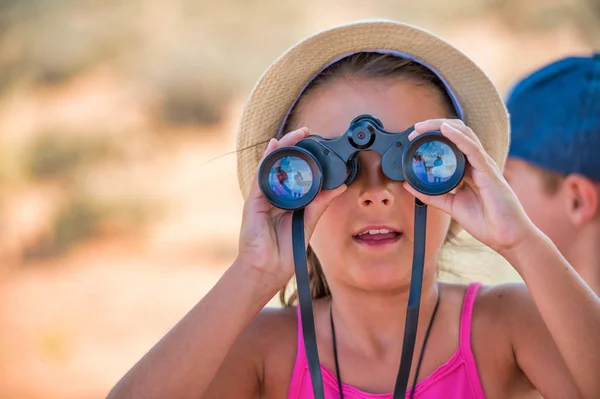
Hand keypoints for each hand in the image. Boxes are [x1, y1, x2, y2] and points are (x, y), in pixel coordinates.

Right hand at [235, 127, 346, 291]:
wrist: (268, 269)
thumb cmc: (286, 252)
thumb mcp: (308, 222)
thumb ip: (321, 203)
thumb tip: (339, 186)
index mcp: (288, 202)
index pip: (296, 174)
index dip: (305, 158)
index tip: (317, 145)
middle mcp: (275, 196)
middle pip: (283, 166)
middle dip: (294, 147)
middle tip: (307, 131)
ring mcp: (263, 198)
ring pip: (272, 166)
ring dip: (282, 148)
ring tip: (294, 134)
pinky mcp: (254, 201)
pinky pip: (261, 176)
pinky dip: (267, 160)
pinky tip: (274, 146)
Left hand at [403, 119, 536, 254]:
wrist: (506, 237)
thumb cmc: (486, 221)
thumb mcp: (451, 205)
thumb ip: (431, 194)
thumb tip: (409, 185)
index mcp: (469, 169)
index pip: (452, 142)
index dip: (433, 135)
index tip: (413, 137)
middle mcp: (477, 163)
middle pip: (458, 133)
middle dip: (435, 126)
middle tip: (414, 130)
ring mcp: (484, 166)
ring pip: (464, 135)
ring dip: (441, 127)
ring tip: (422, 127)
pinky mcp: (489, 172)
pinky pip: (473, 149)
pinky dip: (458, 137)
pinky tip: (445, 130)